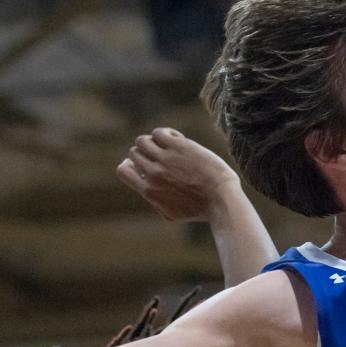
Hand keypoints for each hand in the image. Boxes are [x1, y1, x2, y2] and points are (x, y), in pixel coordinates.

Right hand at [118, 128, 238, 221]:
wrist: (221, 200)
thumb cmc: (201, 209)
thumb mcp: (172, 214)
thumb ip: (155, 201)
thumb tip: (145, 187)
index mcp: (149, 191)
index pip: (123, 170)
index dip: (130, 164)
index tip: (145, 166)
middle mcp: (153, 174)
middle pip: (134, 153)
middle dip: (146, 153)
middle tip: (165, 157)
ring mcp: (164, 159)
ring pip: (143, 140)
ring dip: (154, 142)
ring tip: (171, 148)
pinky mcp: (178, 146)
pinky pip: (159, 132)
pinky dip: (167, 134)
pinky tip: (180, 141)